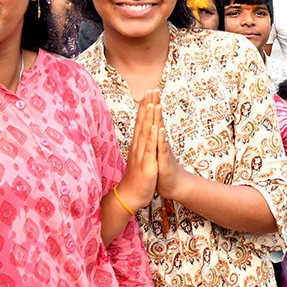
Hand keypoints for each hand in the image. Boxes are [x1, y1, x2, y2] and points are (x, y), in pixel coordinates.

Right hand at [118, 92, 163, 209]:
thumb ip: (140, 145)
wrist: (130, 196)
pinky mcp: (147, 165)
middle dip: (147, 106)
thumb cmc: (136, 177)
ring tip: (153, 102)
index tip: (148, 92)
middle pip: (142, 122)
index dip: (144, 107)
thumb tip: (141, 135)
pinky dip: (153, 138)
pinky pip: (150, 149)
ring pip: (145, 132)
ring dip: (149, 118)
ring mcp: (141, 155)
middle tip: (151, 89)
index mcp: (137, 144)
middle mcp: (138, 146)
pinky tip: (156, 127)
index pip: (141, 122)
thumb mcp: (139, 157)